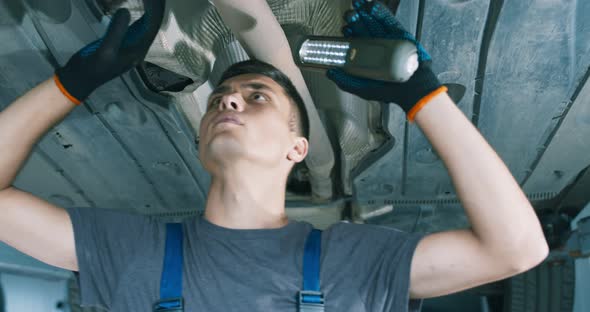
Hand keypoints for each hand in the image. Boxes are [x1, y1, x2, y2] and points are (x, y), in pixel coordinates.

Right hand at [54, 0, 164, 103]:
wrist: (79, 78)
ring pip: (140, 28)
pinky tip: (133, 11)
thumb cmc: (94, 66)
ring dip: (144, 15)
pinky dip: (133, 19)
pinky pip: (129, 29)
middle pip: (148, 28)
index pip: (150, 30)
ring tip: (148, 1)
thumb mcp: (105, 49)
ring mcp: (127, 47)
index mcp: (137, 52)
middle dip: (151, 13)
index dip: (154, 14)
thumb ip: (117, 31)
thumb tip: (126, 10)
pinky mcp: (117, 44)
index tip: (155, 0)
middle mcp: (136, 50)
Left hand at [326, 0, 445, 120]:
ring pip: (375, 23)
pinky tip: (372, 7)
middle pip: (365, 30)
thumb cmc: (388, 91)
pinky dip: (381, 14)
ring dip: (366, 14)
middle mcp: (378, 47)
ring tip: (357, 6)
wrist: (410, 89)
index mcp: (369, 58)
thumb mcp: (362, 88)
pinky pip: (389, 22)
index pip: (356, 42)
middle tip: (349, 16)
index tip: (344, 29)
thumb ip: (345, 81)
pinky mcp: (400, 36)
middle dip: (356, 21)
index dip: (350, 34)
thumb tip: (330, 72)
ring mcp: (389, 40)